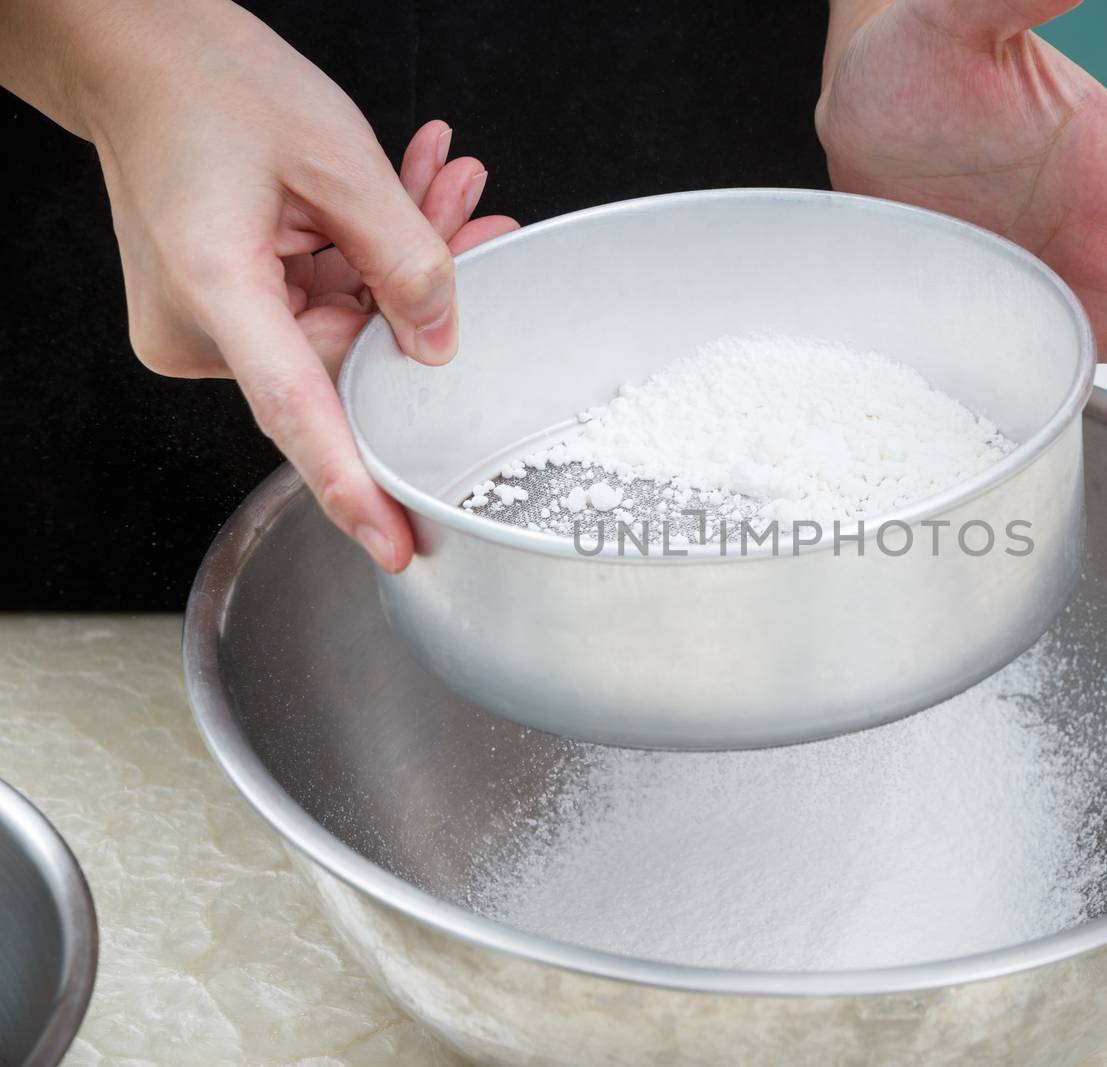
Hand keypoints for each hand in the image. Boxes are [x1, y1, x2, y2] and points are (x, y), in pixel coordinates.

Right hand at [76, 4, 514, 570]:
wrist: (134, 51)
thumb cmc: (212, 81)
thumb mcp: (337, 157)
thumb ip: (406, 256)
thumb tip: (441, 349)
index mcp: (215, 289)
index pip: (299, 415)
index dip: (353, 487)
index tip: (397, 546)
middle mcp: (197, 327)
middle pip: (343, 356)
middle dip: (419, 297)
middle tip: (482, 219)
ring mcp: (205, 324)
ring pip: (339, 326)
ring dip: (398, 264)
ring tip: (449, 187)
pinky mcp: (223, 308)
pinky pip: (315, 303)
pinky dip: (362, 259)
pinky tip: (410, 200)